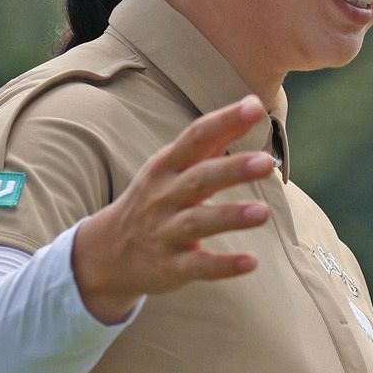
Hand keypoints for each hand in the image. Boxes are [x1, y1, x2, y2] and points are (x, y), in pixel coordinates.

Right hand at [71, 95, 275, 323]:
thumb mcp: (173, 167)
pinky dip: (223, 266)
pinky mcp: (170, 266)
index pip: (196, 137)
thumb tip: (251, 106)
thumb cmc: (154, 199)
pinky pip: (197, 266)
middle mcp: (164, 196)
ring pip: (197, 222)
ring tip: (264, 212)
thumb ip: (214, 140)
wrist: (106, 253)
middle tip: (265, 162)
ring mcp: (164, 232)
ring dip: (230, 217)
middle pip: (199, 179)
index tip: (255, 106)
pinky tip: (251, 263)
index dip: (225, 120)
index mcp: (167, 166)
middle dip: (232, 169)